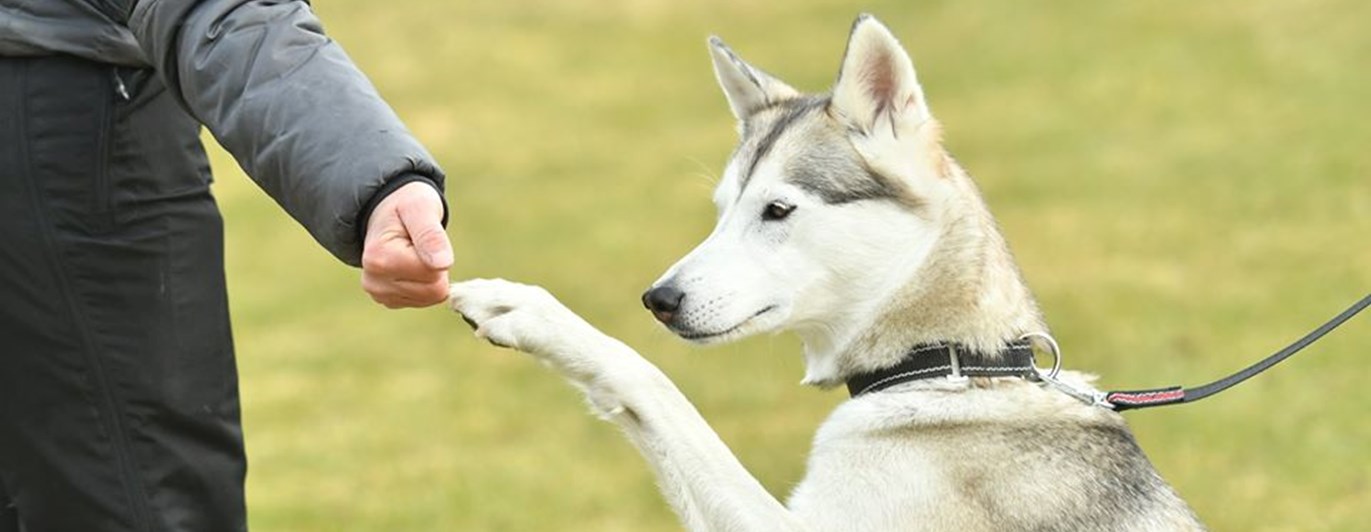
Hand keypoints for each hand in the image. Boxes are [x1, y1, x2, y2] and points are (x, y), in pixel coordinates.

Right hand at [361, 182, 452, 307]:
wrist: (384, 211)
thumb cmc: (406, 205)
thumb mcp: (420, 207)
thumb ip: (431, 234)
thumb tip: (443, 264)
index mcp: (380, 258)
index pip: (434, 275)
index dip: (438, 253)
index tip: (422, 235)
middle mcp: (374, 281)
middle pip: (433, 291)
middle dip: (436, 267)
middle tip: (420, 245)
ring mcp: (379, 293)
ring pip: (430, 298)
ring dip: (430, 275)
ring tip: (414, 252)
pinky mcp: (386, 299)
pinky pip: (423, 301)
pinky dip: (423, 283)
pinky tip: (410, 264)